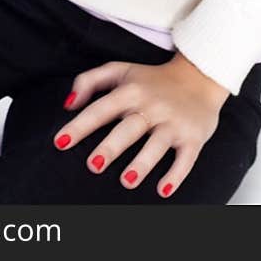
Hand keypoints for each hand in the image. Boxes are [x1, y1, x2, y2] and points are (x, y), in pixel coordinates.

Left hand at [53, 54, 229, 197]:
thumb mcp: (121, 70)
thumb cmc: (152, 79)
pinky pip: (186, 158)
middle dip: (111, 146)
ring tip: (127, 181)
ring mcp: (173, 122)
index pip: (102, 108)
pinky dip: (176, 174)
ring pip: (157, 144)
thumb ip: (89, 80)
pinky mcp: (193, 137)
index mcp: (131, 90)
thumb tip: (67, 104)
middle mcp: (152, 105)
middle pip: (129, 128)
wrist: (200, 75)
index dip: (80, 125)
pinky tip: (163, 190)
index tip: (60, 142)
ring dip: (143, 163)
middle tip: (93, 165)